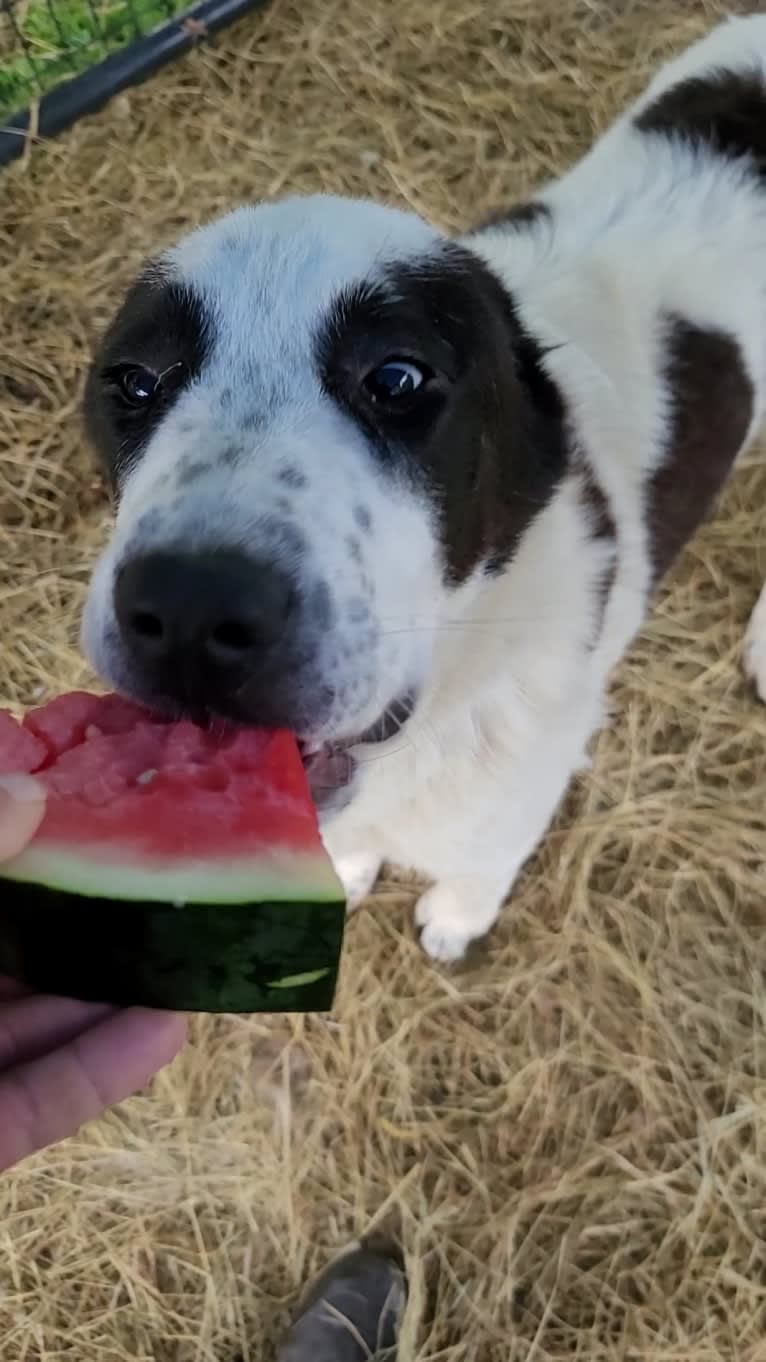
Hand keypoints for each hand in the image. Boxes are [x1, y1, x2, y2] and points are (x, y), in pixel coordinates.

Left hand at [0, 774, 186, 1170]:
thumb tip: (28, 790)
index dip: (38, 832)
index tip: (103, 791)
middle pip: (24, 944)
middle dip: (98, 909)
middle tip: (177, 870)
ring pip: (44, 1020)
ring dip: (118, 988)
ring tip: (198, 947)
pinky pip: (43, 1099)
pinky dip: (102, 1069)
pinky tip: (167, 1029)